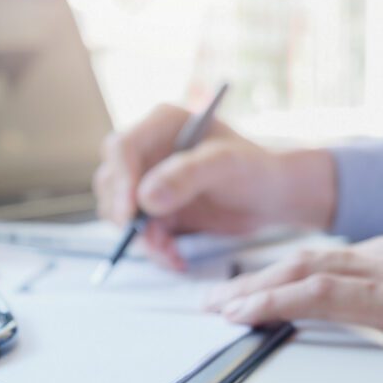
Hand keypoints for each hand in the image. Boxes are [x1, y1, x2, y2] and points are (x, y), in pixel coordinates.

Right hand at [92, 103, 335, 268]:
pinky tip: (176, 257)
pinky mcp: (153, 208)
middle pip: (111, 182)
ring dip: (142, 239)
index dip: (121, 180)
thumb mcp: (226, 166)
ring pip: (120, 212)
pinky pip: (138, 233)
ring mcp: (147, 180)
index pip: (122, 147)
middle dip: (128, 217)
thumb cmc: (255, 169)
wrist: (270, 196)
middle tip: (154, 240)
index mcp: (162, 124)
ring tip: (172, 253)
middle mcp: (148, 150)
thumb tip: (145, 198)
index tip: (130, 213)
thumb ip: (186, 176)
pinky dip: (154, 249)